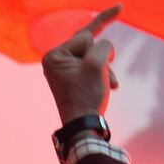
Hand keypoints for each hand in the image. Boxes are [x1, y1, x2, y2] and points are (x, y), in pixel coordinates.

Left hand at [42, 5, 121, 123]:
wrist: (83, 126)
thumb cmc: (87, 96)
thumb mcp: (98, 63)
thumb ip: (103, 44)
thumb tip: (102, 48)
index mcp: (53, 56)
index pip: (85, 37)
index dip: (96, 53)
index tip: (91, 72)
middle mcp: (55, 61)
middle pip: (88, 45)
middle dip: (101, 60)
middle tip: (95, 82)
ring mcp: (63, 69)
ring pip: (93, 57)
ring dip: (104, 69)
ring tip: (108, 85)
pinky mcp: (72, 77)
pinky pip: (91, 66)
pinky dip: (102, 74)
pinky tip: (109, 85)